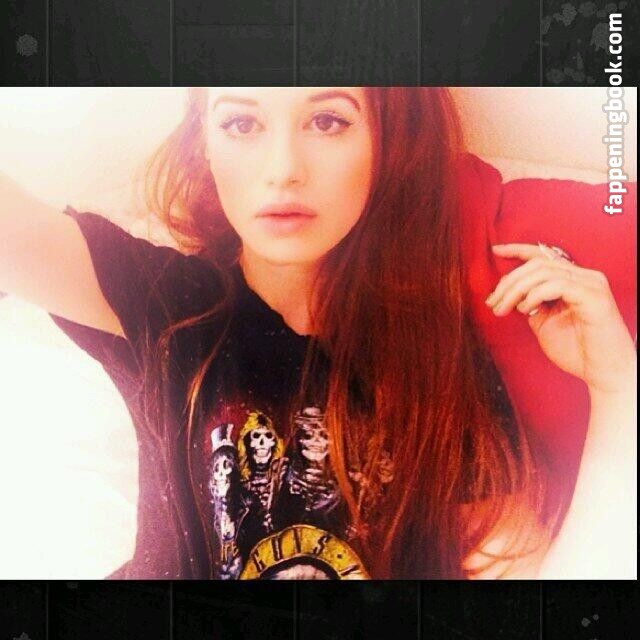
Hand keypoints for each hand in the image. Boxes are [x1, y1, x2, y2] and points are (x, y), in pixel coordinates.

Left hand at [486, 243, 635, 394]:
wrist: (602, 373)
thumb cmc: (577, 350)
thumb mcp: (544, 322)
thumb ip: (530, 304)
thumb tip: (509, 294)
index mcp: (573, 280)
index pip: (544, 256)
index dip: (518, 250)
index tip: (496, 251)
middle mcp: (584, 276)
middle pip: (537, 264)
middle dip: (509, 281)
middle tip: (493, 302)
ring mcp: (590, 284)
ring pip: (543, 271)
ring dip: (516, 289)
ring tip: (504, 309)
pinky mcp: (593, 296)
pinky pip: (557, 285)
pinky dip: (535, 295)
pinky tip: (527, 309)